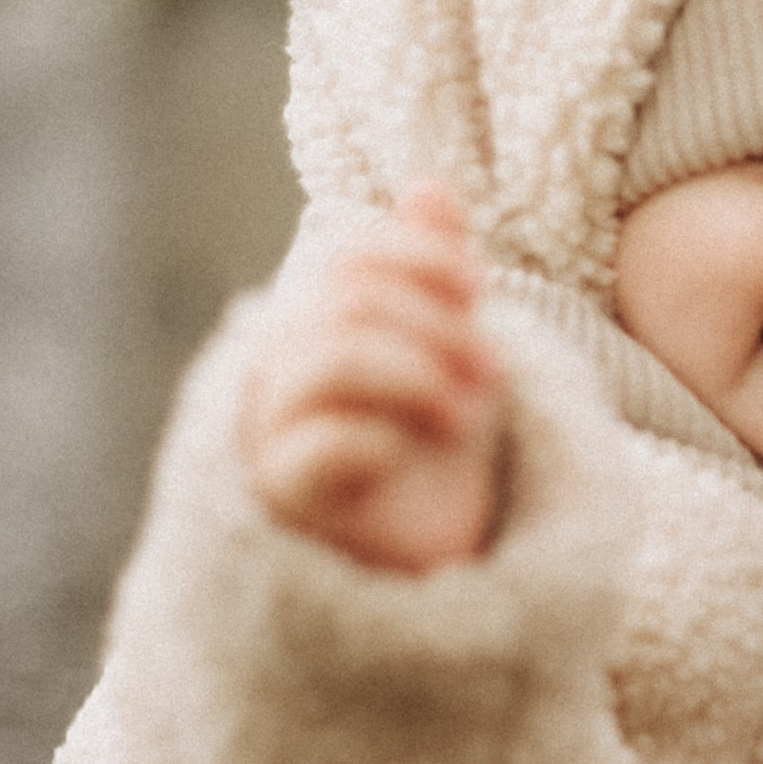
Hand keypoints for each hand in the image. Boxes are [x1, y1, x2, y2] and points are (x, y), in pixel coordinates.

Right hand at [240, 183, 507, 574]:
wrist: (430, 576)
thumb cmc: (430, 464)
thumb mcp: (448, 360)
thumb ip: (433, 279)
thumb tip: (428, 187)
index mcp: (316, 330)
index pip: (348, 256)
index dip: (416, 257)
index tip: (479, 291)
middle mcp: (278, 373)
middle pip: (342, 301)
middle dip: (432, 323)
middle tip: (493, 372)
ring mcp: (270, 435)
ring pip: (325, 358)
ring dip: (415, 372)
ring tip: (466, 415)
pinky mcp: (283, 504)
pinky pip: (312, 446)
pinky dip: (375, 436)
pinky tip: (409, 452)